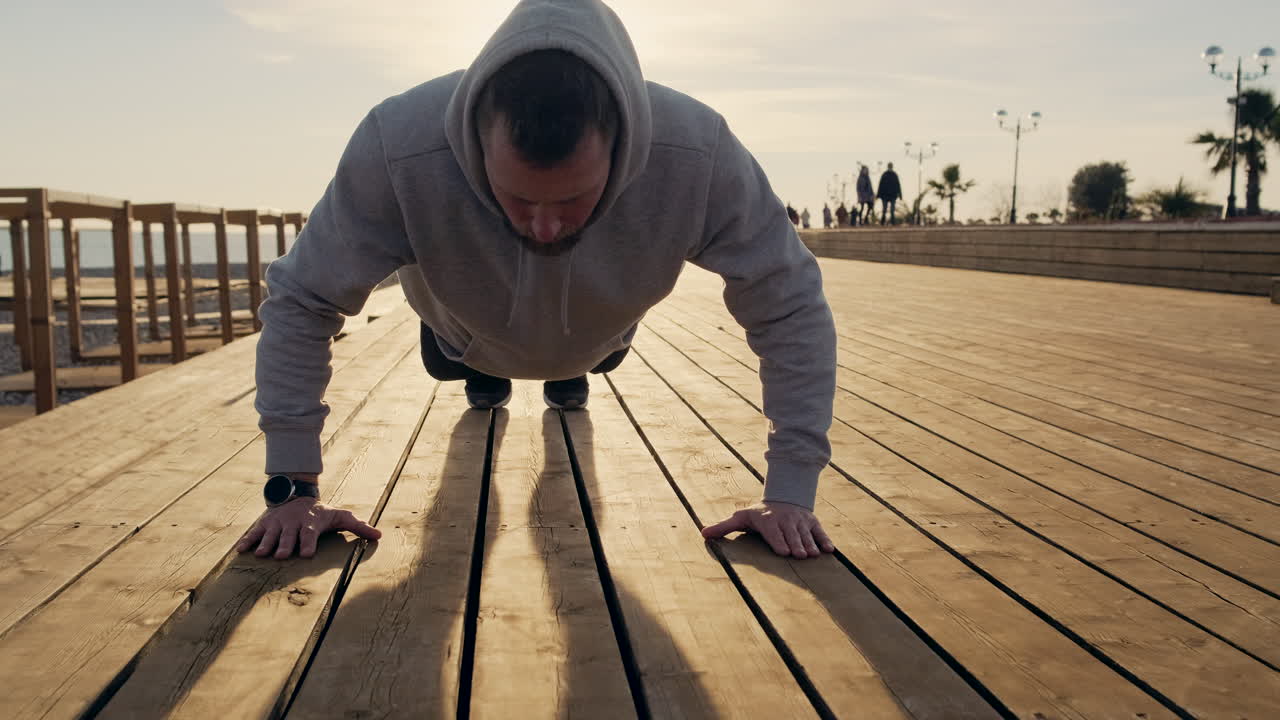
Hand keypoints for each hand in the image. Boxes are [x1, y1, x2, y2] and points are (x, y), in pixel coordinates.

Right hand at [235, 497, 381, 559]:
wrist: (297, 494)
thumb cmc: (322, 513)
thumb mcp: (341, 516)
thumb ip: (358, 526)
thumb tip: (379, 535)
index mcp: (311, 523)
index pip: (310, 534)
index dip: (307, 543)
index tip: (305, 554)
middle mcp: (293, 523)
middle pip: (288, 536)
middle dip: (284, 545)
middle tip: (279, 556)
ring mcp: (277, 523)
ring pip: (270, 534)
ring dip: (265, 543)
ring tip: (261, 554)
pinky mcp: (264, 524)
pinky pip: (254, 532)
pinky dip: (247, 540)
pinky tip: (240, 551)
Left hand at [701, 501, 834, 558]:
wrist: (783, 498)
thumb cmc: (758, 514)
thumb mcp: (741, 517)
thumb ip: (724, 527)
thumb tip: (703, 534)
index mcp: (768, 520)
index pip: (774, 532)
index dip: (779, 541)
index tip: (784, 551)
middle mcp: (785, 520)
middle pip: (792, 534)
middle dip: (796, 544)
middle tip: (800, 556)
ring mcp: (800, 521)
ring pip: (806, 534)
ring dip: (810, 544)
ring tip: (814, 556)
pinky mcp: (812, 522)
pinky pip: (820, 532)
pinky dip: (825, 540)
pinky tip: (829, 551)